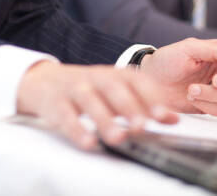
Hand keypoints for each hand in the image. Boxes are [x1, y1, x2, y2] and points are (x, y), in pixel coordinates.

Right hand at [17, 61, 177, 148]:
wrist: (44, 81)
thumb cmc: (88, 89)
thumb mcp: (113, 91)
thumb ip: (142, 104)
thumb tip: (172, 119)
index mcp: (112, 74)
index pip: (135, 82)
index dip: (150, 97)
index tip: (165, 116)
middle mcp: (94, 78)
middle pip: (113, 89)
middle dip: (129, 107)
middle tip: (142, 126)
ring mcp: (74, 90)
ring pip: (90, 102)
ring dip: (105, 119)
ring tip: (118, 138)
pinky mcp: (55, 104)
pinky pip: (66, 117)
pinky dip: (77, 130)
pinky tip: (88, 142)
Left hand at [140, 38, 216, 115]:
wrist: (149, 82)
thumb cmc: (166, 61)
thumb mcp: (188, 48)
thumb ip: (214, 50)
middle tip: (215, 80)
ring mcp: (215, 88)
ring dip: (211, 94)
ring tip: (192, 88)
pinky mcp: (209, 103)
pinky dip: (205, 104)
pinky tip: (191, 96)